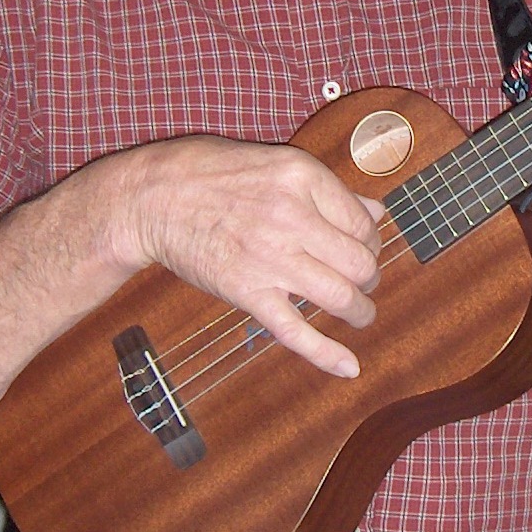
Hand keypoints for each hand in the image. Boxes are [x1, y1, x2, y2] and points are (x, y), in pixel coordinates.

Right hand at [102, 136, 383, 379]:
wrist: (155, 197)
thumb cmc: (216, 174)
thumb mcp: (279, 165)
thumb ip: (331, 191)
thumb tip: (377, 214)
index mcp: (303, 178)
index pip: (363, 223)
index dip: (372, 242)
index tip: (364, 250)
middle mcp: (292, 217)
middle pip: (360, 262)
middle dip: (369, 278)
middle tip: (363, 282)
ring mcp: (270, 258)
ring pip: (340, 297)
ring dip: (360, 311)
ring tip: (360, 313)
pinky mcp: (246, 292)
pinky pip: (295, 331)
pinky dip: (326, 354)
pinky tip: (349, 366)